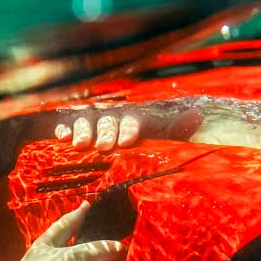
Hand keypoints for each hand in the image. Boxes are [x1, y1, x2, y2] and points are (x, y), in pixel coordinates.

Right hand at [54, 107, 203, 149]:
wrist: (111, 147)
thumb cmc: (138, 142)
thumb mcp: (160, 137)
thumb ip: (176, 129)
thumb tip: (197, 114)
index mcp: (133, 120)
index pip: (133, 120)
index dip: (130, 128)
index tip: (127, 141)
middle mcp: (112, 117)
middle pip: (108, 121)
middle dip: (106, 132)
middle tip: (104, 146)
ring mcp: (91, 122)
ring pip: (86, 120)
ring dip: (83, 130)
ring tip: (81, 144)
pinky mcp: (72, 128)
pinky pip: (66, 124)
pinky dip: (64, 129)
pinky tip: (62, 137)